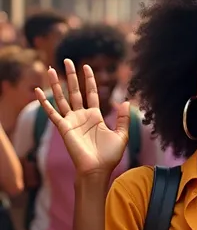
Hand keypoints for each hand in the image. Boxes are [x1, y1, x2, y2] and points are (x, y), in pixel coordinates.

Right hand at [35, 59, 129, 176]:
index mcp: (95, 116)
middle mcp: (82, 116)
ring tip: (52, 69)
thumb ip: (122, 118)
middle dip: (72, 76)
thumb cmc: (109, 156)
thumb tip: (126, 101)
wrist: (97, 169)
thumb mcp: (121, 135)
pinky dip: (44, 102)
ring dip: (56, 84)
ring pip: (62, 98)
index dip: (89, 80)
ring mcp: (71, 121)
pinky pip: (52, 113)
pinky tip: (37, 91)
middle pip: (75, 91)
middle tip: (68, 60)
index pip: (91, 93)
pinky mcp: (63, 128)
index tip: (86, 66)